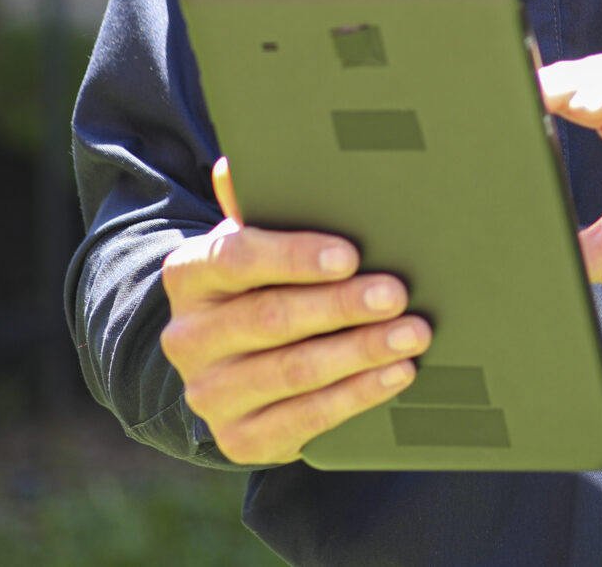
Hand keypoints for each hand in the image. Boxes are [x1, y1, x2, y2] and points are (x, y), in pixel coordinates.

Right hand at [159, 158, 430, 464]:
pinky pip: (302, 419)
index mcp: (190, 275)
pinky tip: (397, 374)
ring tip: (413, 334)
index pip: (235, 259)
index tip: (350, 255)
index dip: (293, 256)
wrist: (235, 362)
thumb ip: (260, 202)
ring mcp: (209, 393)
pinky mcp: (237, 439)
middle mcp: (188, 337)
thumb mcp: (259, 238)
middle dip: (341, 306)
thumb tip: (237, 163)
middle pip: (270, 318)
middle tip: (397, 294)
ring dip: (359, 353)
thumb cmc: (263, 281)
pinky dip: (356, 396)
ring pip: (291, 371)